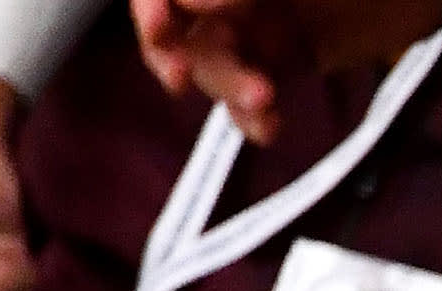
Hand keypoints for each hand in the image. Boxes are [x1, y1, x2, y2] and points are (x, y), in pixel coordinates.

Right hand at [130, 0, 441, 142]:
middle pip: (179, 25)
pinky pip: (254, 93)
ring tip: (265, 99)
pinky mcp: (289, 57)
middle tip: (180, 78)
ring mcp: (259, 21)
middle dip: (174, 49)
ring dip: (226, 86)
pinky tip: (270, 126)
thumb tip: (191, 1)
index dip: (151, 5)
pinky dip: (254, 116)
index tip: (167, 24)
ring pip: (214, 62)